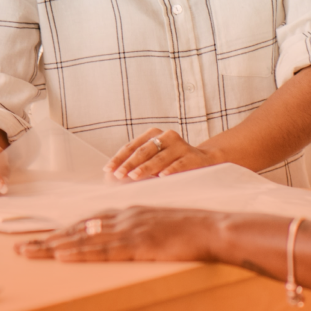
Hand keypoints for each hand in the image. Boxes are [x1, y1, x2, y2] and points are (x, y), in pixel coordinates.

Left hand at [14, 206, 220, 262]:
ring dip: (53, 246)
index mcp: (128, 213)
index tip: (39, 239)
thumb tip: (112, 238)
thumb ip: (135, 229)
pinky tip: (62, 255)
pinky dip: (80, 252)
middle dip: (47, 238)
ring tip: (29, 253)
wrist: (212, 228)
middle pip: (77, 229)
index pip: (86, 223)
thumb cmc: (189, 230)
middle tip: (19, 247)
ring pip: (84, 239)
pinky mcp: (139, 243)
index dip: (61, 232)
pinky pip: (103, 249)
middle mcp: (124, 217)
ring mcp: (130, 229)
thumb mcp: (157, 225)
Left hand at [105, 128, 220, 179]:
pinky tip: (162, 177)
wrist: (203, 160)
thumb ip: (135, 165)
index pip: (132, 146)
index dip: (119, 158)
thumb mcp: (153, 160)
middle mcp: (167, 136)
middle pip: (144, 151)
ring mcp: (180, 145)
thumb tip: (112, 176)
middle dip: (130, 163)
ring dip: (146, 167)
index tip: (108, 170)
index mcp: (153, 134)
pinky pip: (179, 164)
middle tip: (119, 175)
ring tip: (134, 176)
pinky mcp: (192, 156)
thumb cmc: (171, 162)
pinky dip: (170, 170)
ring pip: (160, 157)